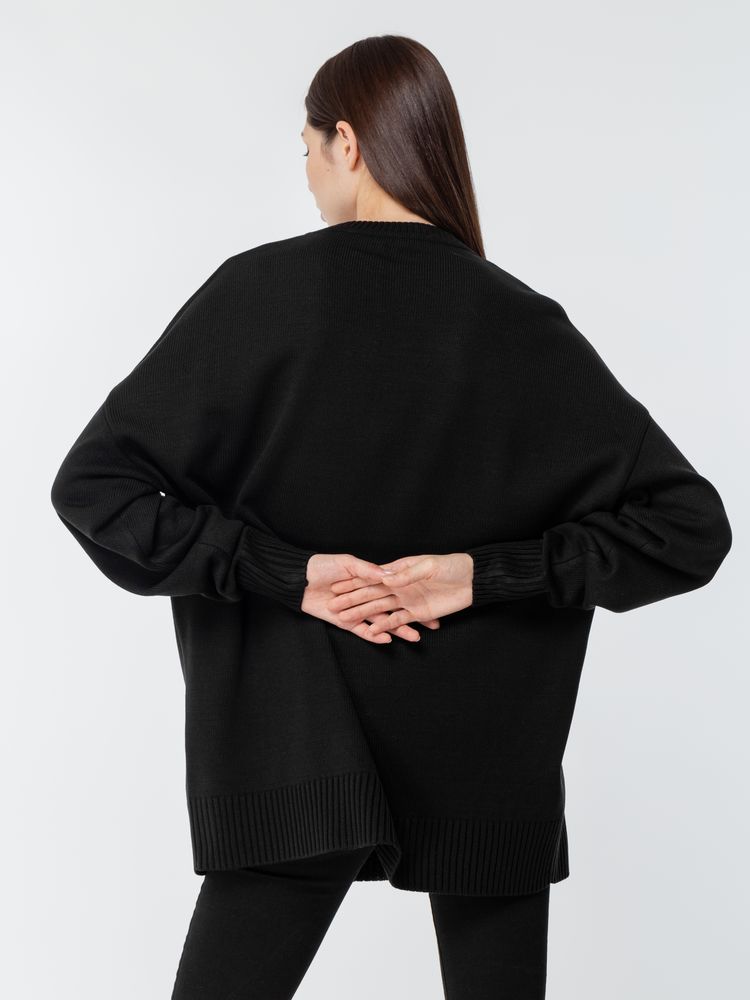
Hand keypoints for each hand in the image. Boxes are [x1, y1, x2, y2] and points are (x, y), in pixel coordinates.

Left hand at [300, 553, 441, 643]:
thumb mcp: (347, 563)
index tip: (433, 599)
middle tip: (432, 625)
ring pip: (382, 622)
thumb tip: (389, 575)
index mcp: (369, 580)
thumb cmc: (321, 566)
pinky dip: (375, 635)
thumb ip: (368, 571)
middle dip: (413, 617)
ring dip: (398, 629)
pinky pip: (363, 631)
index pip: (396, 589)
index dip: (413, 594)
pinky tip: (389, 638)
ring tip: (415, 636)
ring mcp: (357, 611)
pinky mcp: (346, 622)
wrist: (298, 580)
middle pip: (394, 608)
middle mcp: (367, 597)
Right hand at [326, 553, 473, 635]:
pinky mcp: (416, 612)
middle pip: (371, 594)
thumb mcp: (429, 565)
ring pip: (381, 609)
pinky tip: (374, 633)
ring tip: (346, 621)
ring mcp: (406, 600)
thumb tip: (386, 577)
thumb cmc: (451, 565)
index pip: (372, 577)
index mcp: (399, 570)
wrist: (472, 579)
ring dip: (364, 615)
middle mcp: (399, 585)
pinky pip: (398, 620)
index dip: (354, 582)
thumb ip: (407, 573)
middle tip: (334, 607)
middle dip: (352, 600)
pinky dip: (386, 627)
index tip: (336, 587)